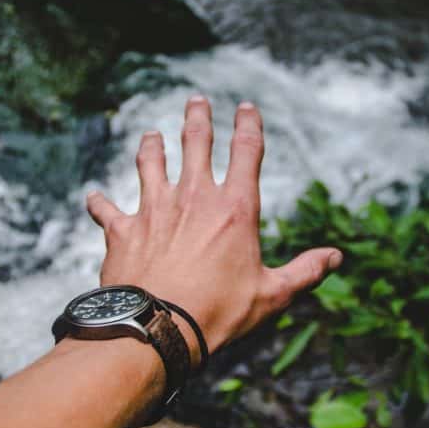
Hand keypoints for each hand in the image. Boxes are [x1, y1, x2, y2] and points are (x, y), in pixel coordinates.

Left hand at [86, 96, 341, 366]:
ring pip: (150, 163)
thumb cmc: (219, 312)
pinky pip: (107, 209)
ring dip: (151, 147)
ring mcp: (155, 209)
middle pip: (196, 143)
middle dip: (197, 118)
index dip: (249, 125)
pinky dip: (99, 203)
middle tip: (196, 100)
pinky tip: (92, 197)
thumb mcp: (272, 295)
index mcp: (235, 208)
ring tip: (151, 135)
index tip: (246, 107)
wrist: (159, 326)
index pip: (247, 152)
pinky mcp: (123, 229)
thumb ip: (304, 272)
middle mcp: (194, 197)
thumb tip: (335, 258)